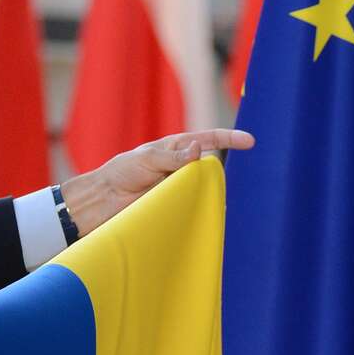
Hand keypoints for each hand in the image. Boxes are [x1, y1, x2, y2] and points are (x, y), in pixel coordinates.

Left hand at [59, 129, 255, 237]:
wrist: (102, 200)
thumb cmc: (121, 173)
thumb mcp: (146, 159)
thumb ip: (173, 157)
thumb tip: (200, 149)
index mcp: (177, 148)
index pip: (210, 139)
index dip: (230, 139)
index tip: (250, 141)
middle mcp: (182, 168)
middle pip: (211, 167)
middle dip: (220, 173)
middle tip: (211, 182)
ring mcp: (179, 188)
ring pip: (205, 189)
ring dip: (209, 194)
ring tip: (202, 200)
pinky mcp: (175, 206)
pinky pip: (194, 207)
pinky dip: (201, 211)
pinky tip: (202, 215)